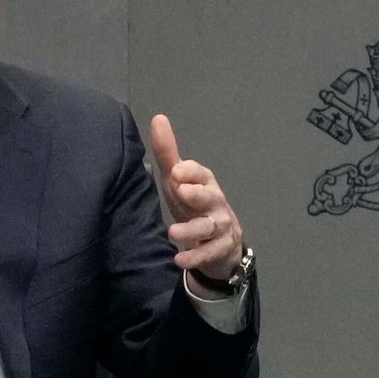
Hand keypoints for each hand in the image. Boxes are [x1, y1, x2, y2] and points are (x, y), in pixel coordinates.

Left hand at [146, 114, 245, 290]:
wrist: (219, 243)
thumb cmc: (192, 203)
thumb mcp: (177, 180)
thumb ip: (167, 152)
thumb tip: (158, 117)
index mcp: (205, 182)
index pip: (201, 173)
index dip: (190, 172)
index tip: (175, 171)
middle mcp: (215, 201)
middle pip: (210, 196)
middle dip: (197, 194)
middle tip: (181, 191)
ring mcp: (220, 226)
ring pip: (208, 226)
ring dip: (191, 230)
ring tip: (172, 233)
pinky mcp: (220, 249)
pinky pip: (209, 253)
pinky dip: (195, 257)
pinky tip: (179, 260)